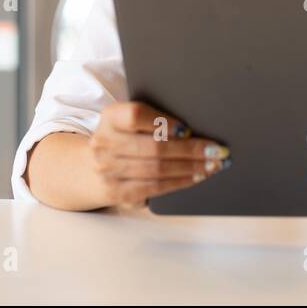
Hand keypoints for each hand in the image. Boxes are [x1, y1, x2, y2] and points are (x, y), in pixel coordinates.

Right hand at [89, 101, 230, 207]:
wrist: (89, 167)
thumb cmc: (122, 139)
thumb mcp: (127, 122)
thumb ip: (152, 119)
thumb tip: (193, 128)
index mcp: (110, 118)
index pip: (136, 115)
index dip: (164, 122)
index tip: (188, 129)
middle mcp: (105, 143)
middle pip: (154, 147)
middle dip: (191, 150)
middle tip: (216, 151)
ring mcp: (108, 170)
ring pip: (158, 170)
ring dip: (191, 168)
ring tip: (212, 165)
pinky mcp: (117, 192)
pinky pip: (154, 188)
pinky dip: (179, 182)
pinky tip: (196, 178)